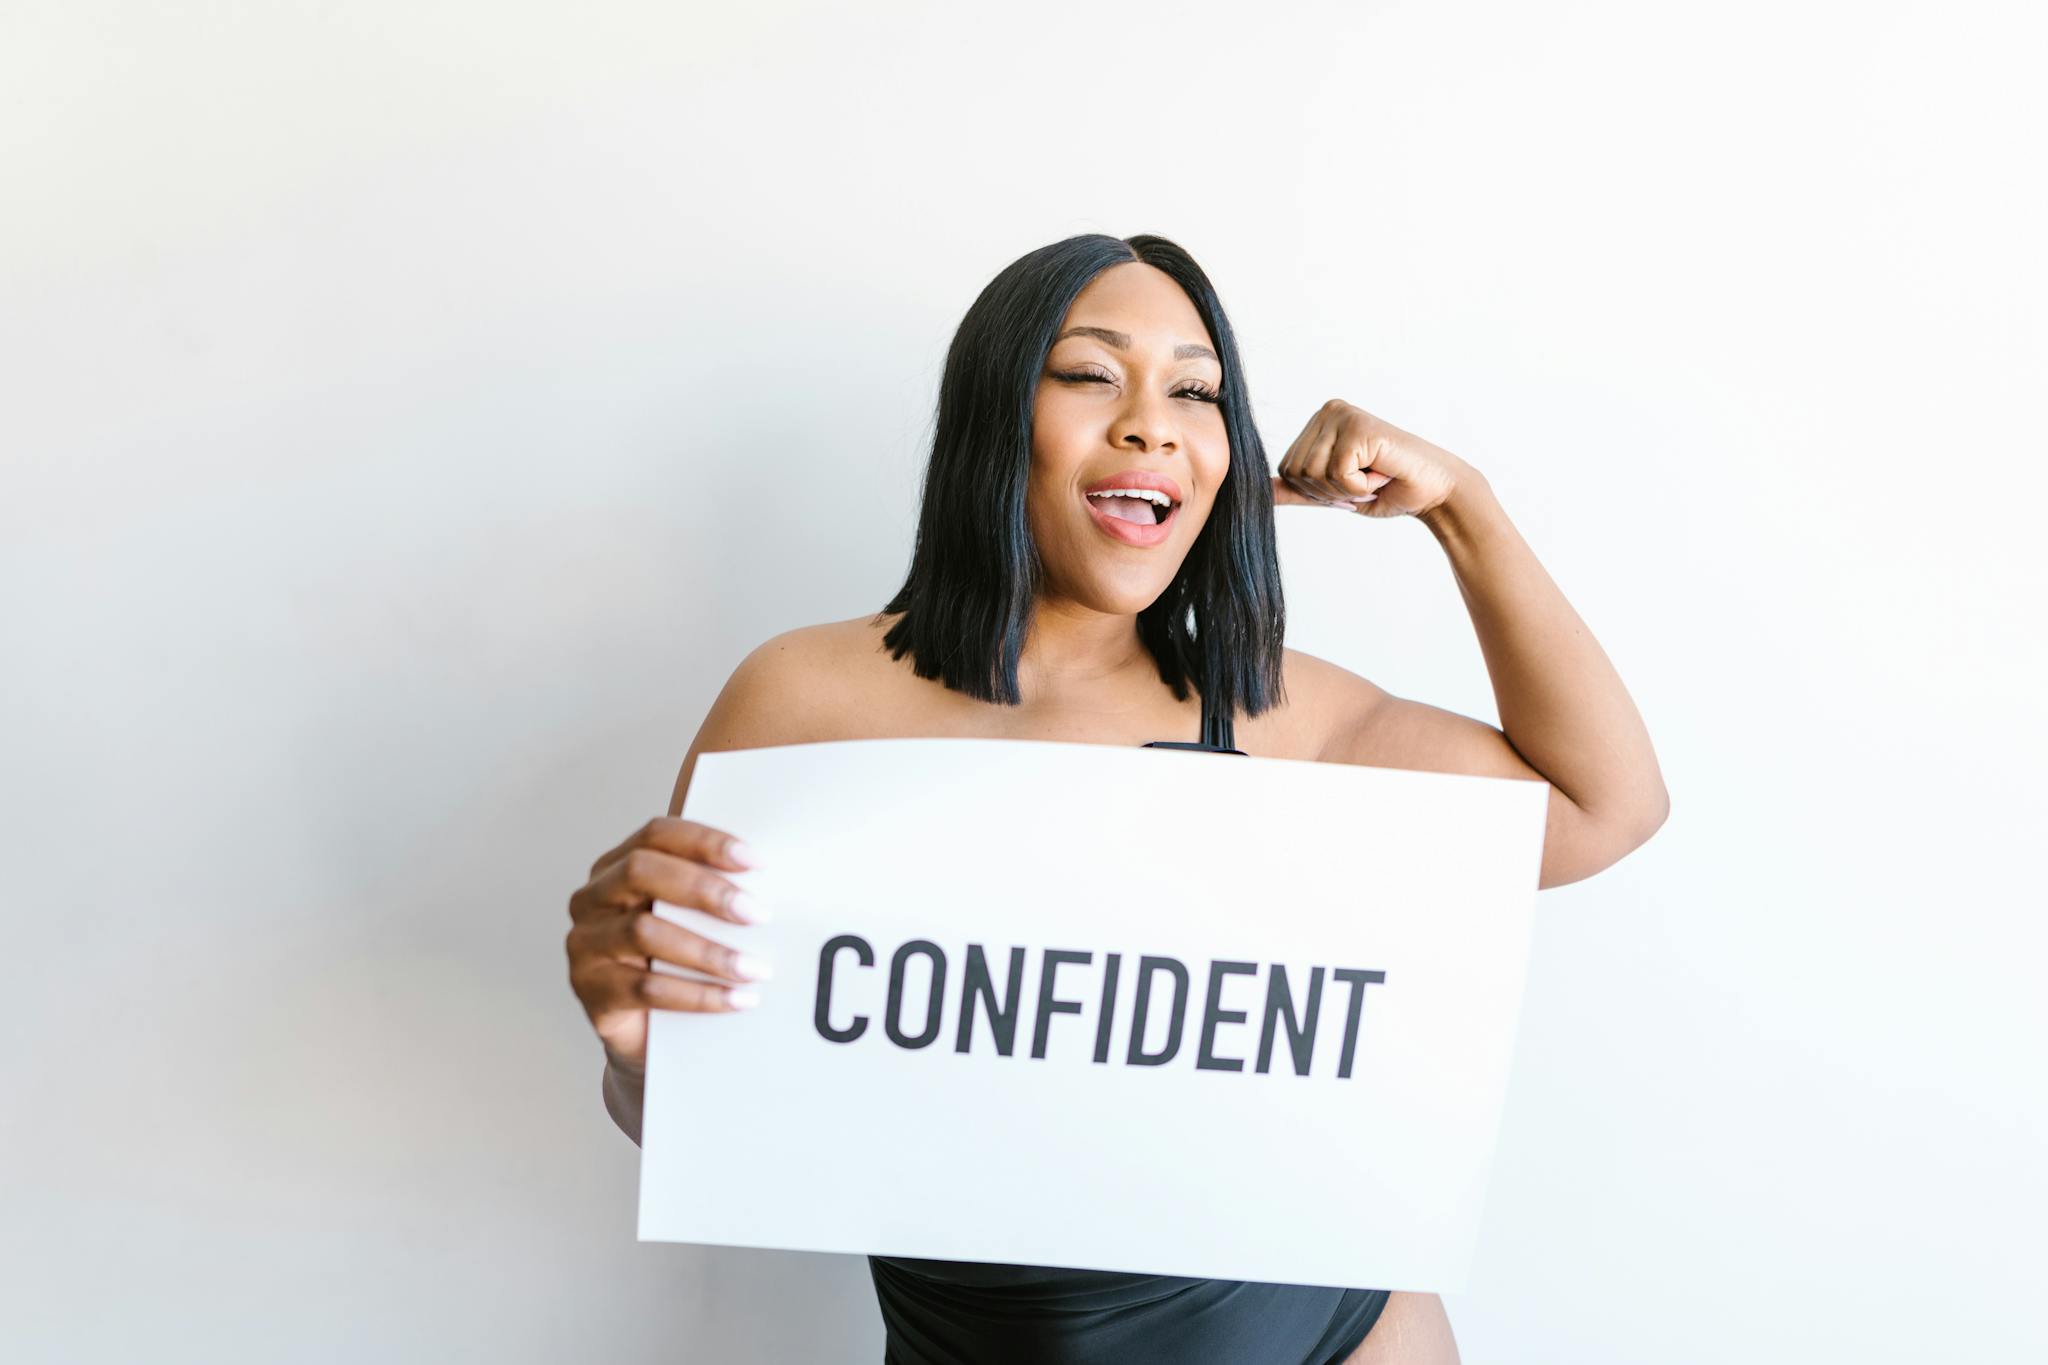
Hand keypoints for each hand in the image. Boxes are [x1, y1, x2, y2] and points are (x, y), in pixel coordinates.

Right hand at [565, 816, 768, 1075]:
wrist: (645, 1032)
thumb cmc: (672, 961)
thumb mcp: (688, 919)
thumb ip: (710, 892)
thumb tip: (769, 877)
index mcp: (616, 866)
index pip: (656, 834)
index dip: (705, 842)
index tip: (754, 861)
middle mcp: (592, 899)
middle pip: (642, 872)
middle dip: (706, 890)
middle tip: (757, 914)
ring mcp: (585, 945)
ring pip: (645, 932)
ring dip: (709, 951)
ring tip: (754, 968)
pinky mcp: (591, 991)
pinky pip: (647, 989)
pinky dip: (698, 995)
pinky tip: (735, 999)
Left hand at [1271, 399, 1471, 518]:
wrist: (1432, 491)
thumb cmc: (1387, 490)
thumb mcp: (1333, 492)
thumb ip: (1298, 489)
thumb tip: (1259, 492)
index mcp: (1318, 423)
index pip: (1286, 469)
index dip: (1316, 490)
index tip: (1350, 483)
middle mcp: (1328, 412)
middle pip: (1295, 471)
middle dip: (1330, 492)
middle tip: (1365, 481)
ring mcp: (1343, 416)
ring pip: (1314, 473)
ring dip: (1347, 490)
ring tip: (1373, 475)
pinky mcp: (1359, 427)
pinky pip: (1338, 474)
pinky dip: (1360, 486)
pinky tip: (1382, 473)